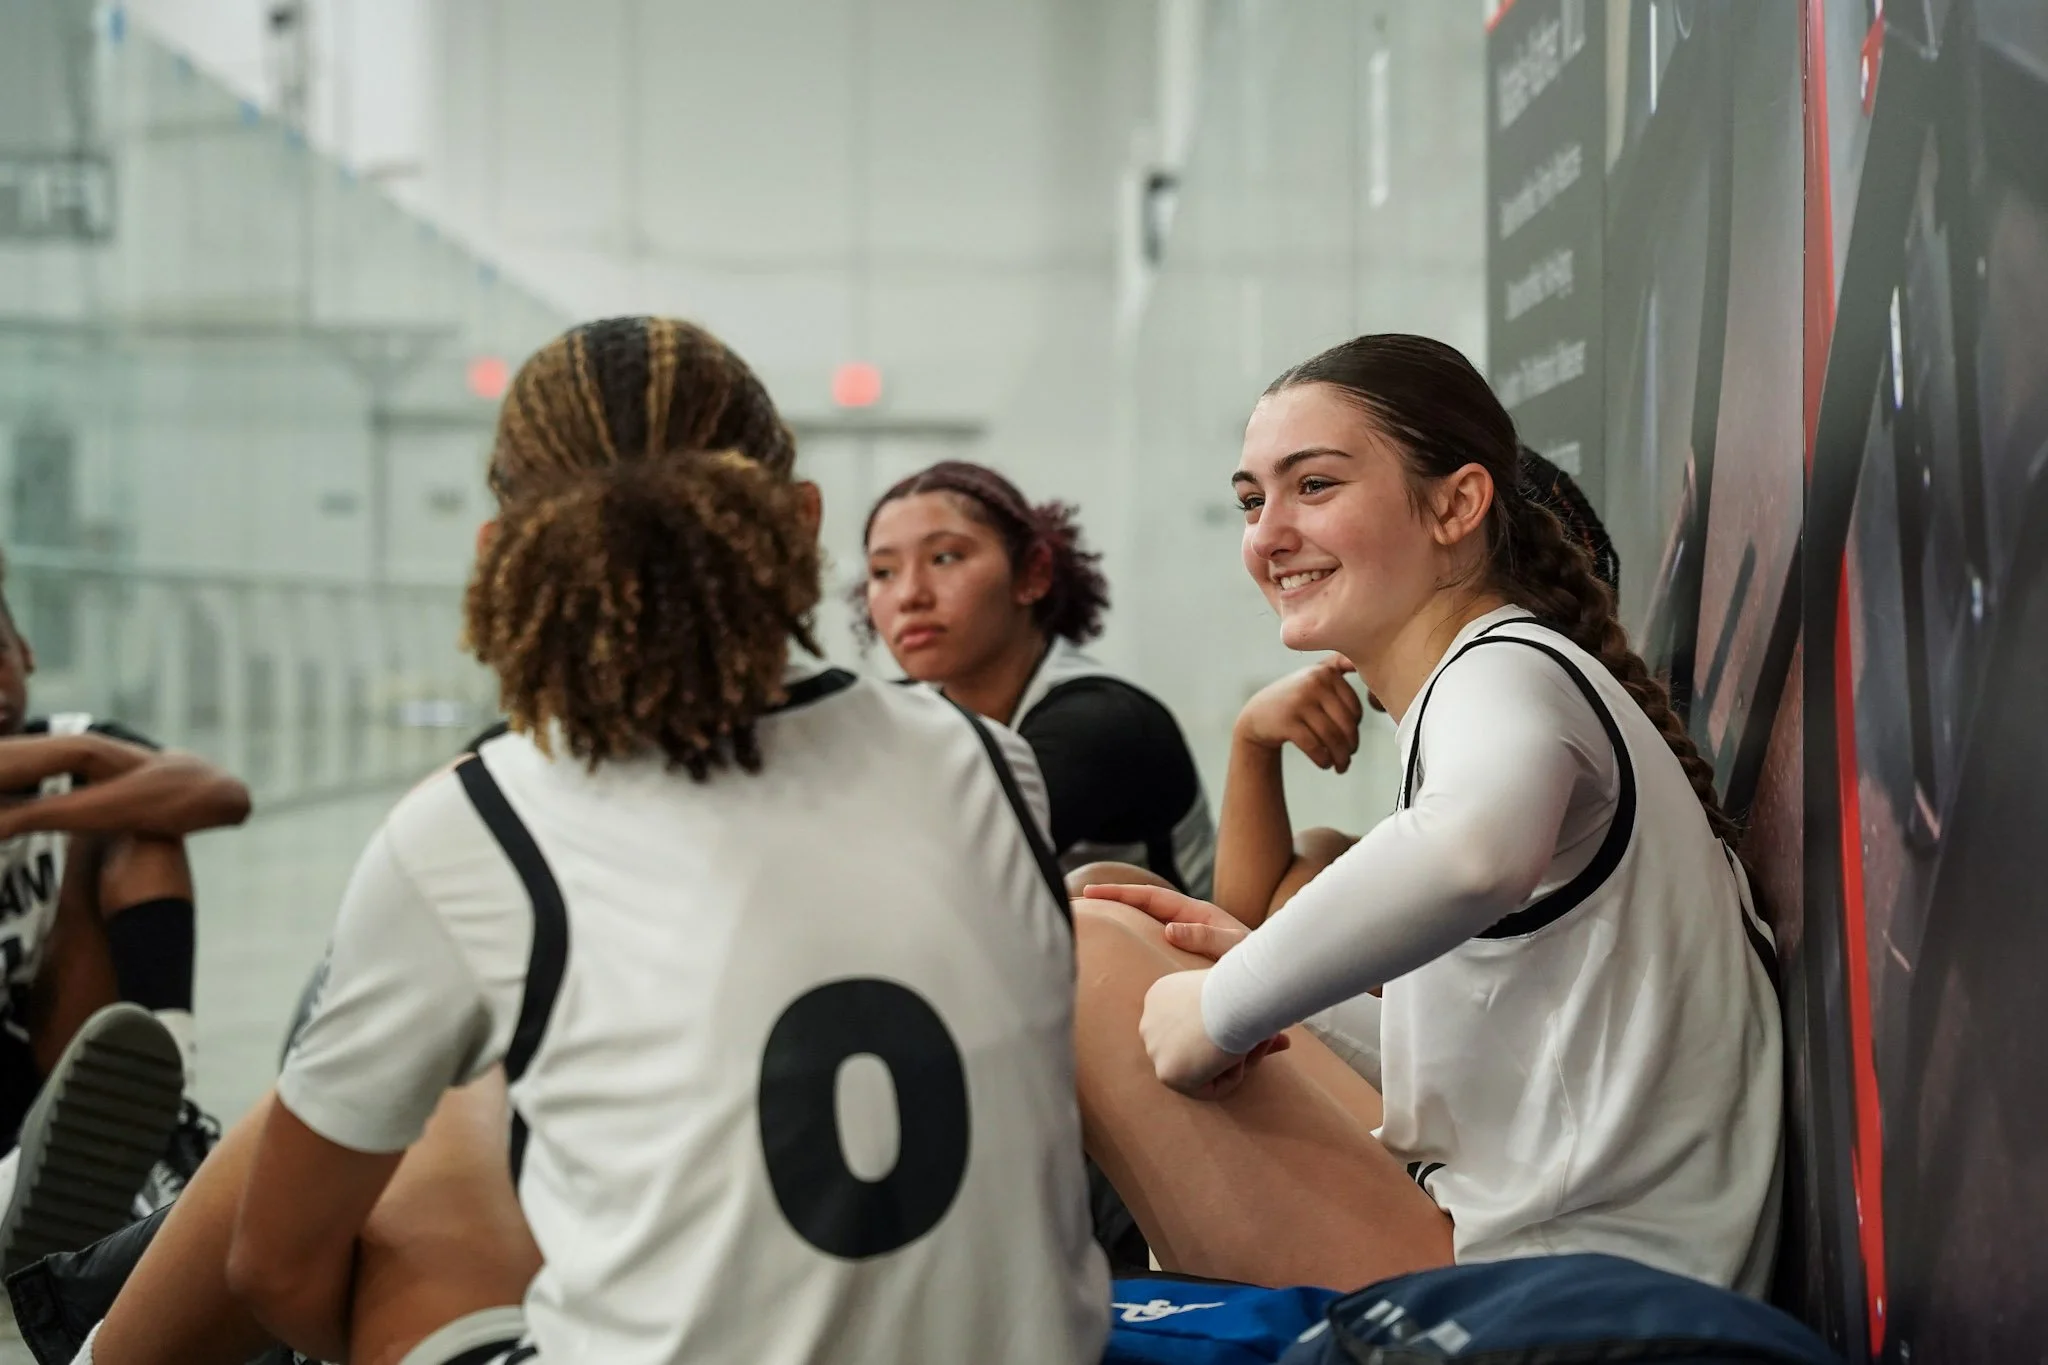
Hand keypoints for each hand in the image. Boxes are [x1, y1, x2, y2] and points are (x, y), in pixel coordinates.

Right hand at [1081, 882, 1249, 961]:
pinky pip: (1156, 952)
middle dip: (1112, 903)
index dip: (1119, 894)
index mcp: (1196, 913)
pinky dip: (1136, 949)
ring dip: (1121, 924)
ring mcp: (1188, 941)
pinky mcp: (1187, 961)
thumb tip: (1170, 929)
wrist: (1279, 980)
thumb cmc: (1261, 965)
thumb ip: (1207, 938)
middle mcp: (1189, 924)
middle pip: (1142, 908)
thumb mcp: (1236, 949)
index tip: (1090, 893)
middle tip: (1079, 903)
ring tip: (1090, 927)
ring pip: (1147, 928)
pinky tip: (1118, 961)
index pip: (1150, 898)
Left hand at [1138, 970, 1289, 1098]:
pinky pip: (1205, 1088)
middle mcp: (1150, 1020)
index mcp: (1162, 996)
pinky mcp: (1166, 1072)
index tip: (1263, 1029)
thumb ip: (1243, 1015)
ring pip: (1202, 1069)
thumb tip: (1268, 1033)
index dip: (1231, 1029)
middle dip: (1236, 1048)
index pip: (1195, 1026)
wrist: (1236, 994)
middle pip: (1197, 1048)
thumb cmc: (1243, 983)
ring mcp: (1155, 1047)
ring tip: (1260, 1038)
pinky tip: (1238, 1053)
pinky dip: (1231, 1075)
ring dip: (1236, 1059)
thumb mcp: (1240, 994)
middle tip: (1275, 1039)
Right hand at [1234, 656, 1363, 771]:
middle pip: (1345, 724)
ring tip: (1341, 767)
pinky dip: (1323, 760)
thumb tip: (1372, 671)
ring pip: (1332, 737)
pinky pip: (1315, 747)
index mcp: (1326, 672)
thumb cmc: (1297, 701)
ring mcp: (1298, 701)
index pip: (1355, 708)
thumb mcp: (1315, 677)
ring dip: (1340, 758)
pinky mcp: (1286, 722)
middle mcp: (1313, 682)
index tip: (1349, 739)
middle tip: (1348, 758)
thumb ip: (1340, 666)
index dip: (1355, 728)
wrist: (1257, 715)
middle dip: (1350, 747)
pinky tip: (1324, 764)